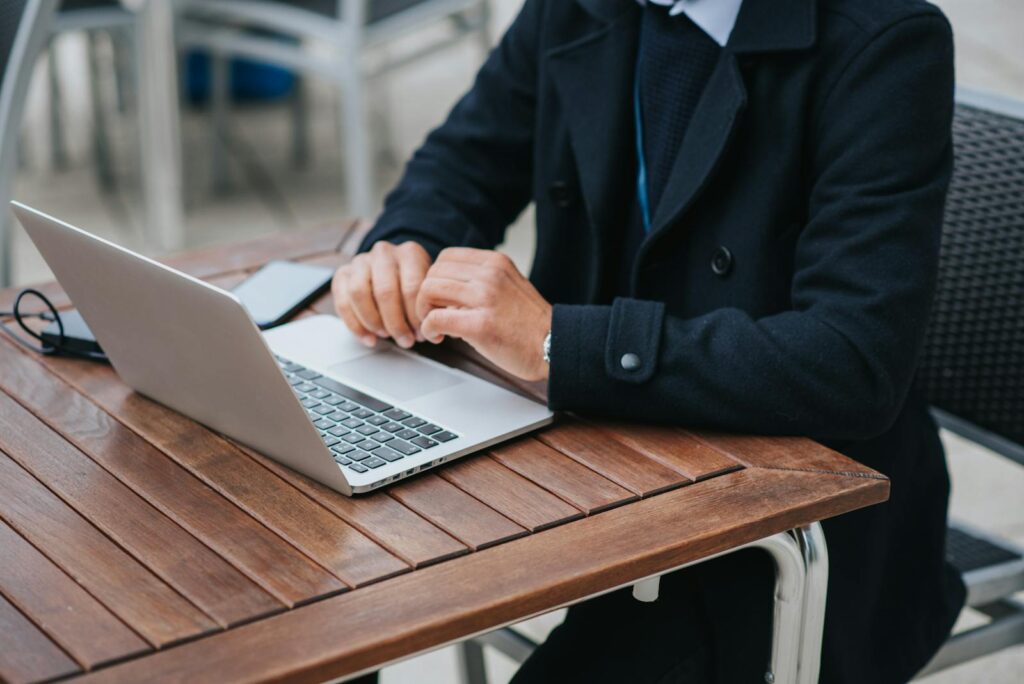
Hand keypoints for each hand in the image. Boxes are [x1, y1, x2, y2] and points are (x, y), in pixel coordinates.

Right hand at [332, 241, 431, 347]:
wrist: (394, 267)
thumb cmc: (414, 282)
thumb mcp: (430, 285)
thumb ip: (433, 303)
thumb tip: (436, 329)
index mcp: (409, 253)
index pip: (412, 287)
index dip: (415, 316)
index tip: (421, 333)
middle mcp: (383, 253)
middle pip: (385, 291)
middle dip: (396, 323)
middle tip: (406, 340)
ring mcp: (360, 261)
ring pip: (359, 294)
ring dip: (374, 322)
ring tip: (387, 336)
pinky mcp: (342, 274)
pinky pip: (343, 302)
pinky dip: (355, 326)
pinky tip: (369, 339)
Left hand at [416, 248, 552, 381]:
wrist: (554, 347)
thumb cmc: (530, 324)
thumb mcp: (509, 285)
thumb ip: (481, 280)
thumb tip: (447, 287)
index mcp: (495, 262)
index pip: (446, 257)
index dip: (435, 278)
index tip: (440, 298)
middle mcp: (490, 275)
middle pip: (433, 273)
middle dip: (425, 296)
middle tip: (432, 314)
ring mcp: (485, 298)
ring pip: (428, 291)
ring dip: (423, 311)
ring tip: (435, 327)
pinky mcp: (481, 325)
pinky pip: (436, 319)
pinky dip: (429, 329)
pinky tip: (438, 336)